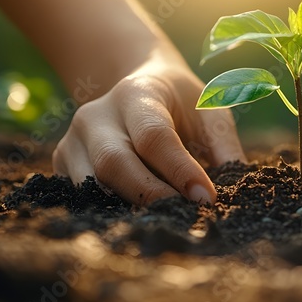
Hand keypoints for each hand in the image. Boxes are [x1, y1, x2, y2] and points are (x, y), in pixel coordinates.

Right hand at [52, 58, 244, 204]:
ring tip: (167, 218)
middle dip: (151, 196)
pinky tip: (138, 216)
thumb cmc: (181, 103)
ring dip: (129, 206)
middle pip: (113, 163)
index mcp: (136, 94)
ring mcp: (73, 139)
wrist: (137, 83)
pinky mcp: (64, 161)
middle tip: (188, 216)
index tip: (206, 198)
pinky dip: (110, 210)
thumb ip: (224, 144)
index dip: (179, 170)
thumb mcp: (208, 110)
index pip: (153, 136)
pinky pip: (82, 194)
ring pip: (92, 184)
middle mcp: (96, 114)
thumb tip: (237, 184)